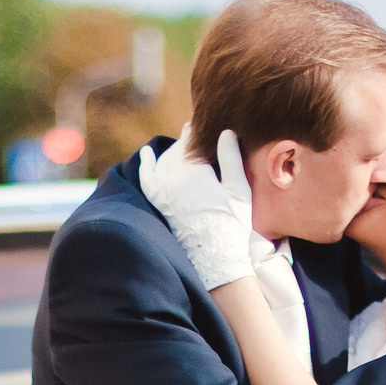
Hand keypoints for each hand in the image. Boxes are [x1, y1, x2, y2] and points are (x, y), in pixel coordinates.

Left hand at [137, 127, 257, 289]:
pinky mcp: (159, 204)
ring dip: (174, 153)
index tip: (204, 126)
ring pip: (164, 162)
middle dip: (187, 144)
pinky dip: (146, 165)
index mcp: (195, 172)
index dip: (198, 132)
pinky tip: (147, 154)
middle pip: (177, 151)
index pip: (191, 141)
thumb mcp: (239, 190)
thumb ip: (231, 159)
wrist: (215, 258)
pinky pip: (147, 179)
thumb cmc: (233, 224)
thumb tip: (226, 132)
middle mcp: (174, 180)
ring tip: (186, 150)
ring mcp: (163, 193)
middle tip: (198, 140)